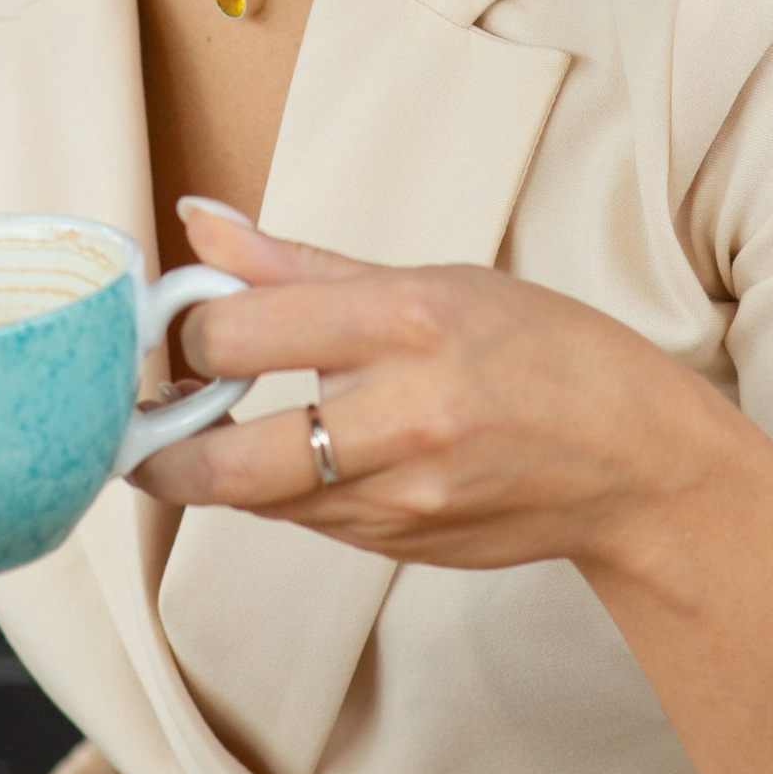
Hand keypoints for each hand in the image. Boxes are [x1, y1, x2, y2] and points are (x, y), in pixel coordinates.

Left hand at [133, 198, 730, 571]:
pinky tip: (290, 454)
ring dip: (213, 467)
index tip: (174, 322)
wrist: (639, 465)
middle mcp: (403, 417)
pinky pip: (306, 522)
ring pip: (258, 497)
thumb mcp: (436, 280)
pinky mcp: (403, 548)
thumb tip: (199, 225)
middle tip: (133, 420)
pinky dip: (279, 490)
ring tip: (200, 424)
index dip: (184, 330)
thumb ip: (302, 266)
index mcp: (408, 324)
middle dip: (157, 446)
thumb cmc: (546, 352)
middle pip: (228, 455)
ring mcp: (404, 498)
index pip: (241, 333)